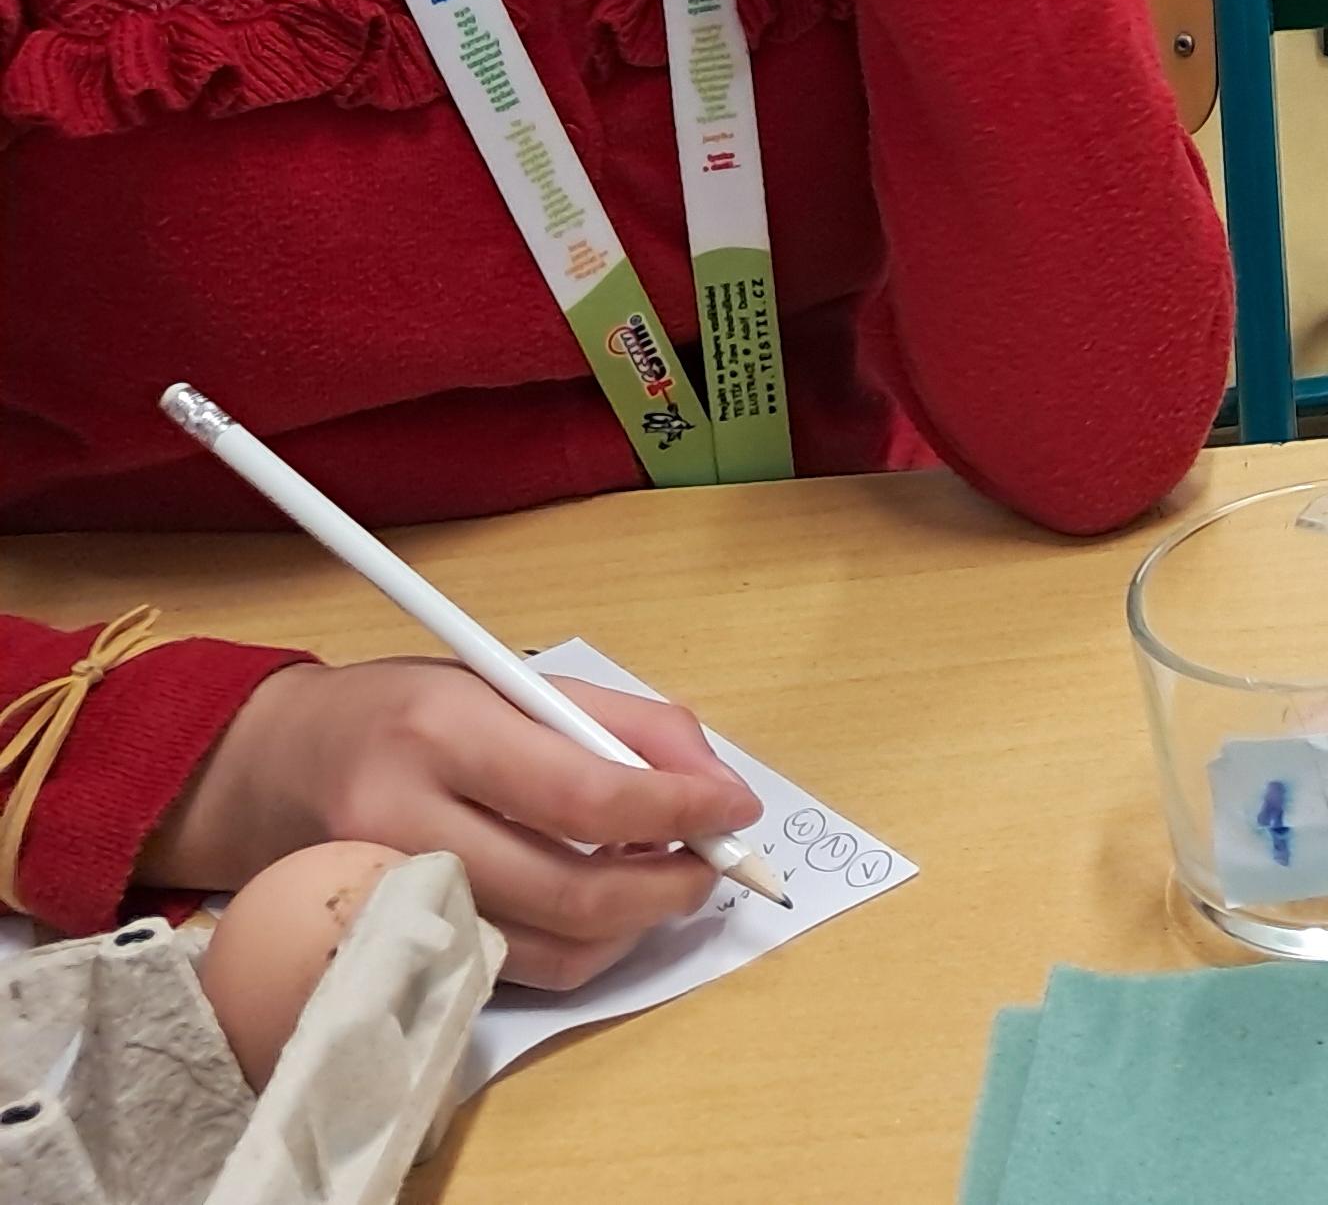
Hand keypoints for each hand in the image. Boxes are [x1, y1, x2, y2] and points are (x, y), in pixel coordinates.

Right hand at [141, 658, 761, 987]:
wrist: (273, 769)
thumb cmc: (407, 712)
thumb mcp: (511, 681)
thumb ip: (623, 726)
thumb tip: (715, 784)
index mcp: (445, 734)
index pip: (586, 797)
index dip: (678, 811)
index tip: (734, 809)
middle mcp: (407, 823)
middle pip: (570, 892)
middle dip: (667, 887)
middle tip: (710, 864)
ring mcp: (392, 899)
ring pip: (547, 950)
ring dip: (632, 927)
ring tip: (662, 881)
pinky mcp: (390, 950)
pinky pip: (510, 967)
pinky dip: (577, 946)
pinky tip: (599, 904)